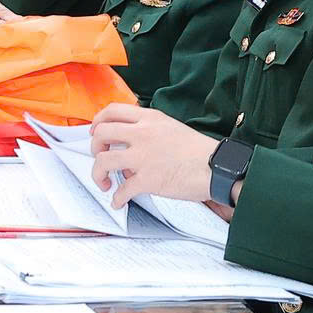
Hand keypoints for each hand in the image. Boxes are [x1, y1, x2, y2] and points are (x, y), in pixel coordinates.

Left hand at [92, 103, 221, 206]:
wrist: (217, 168)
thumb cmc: (198, 150)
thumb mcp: (171, 127)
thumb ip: (148, 129)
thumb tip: (130, 143)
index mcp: (149, 119)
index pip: (112, 111)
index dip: (98, 121)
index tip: (95, 131)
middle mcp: (142, 134)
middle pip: (101, 134)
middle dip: (94, 148)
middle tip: (100, 157)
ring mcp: (143, 157)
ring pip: (104, 161)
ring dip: (98, 174)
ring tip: (104, 183)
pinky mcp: (148, 180)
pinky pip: (122, 190)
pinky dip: (116, 199)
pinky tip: (118, 202)